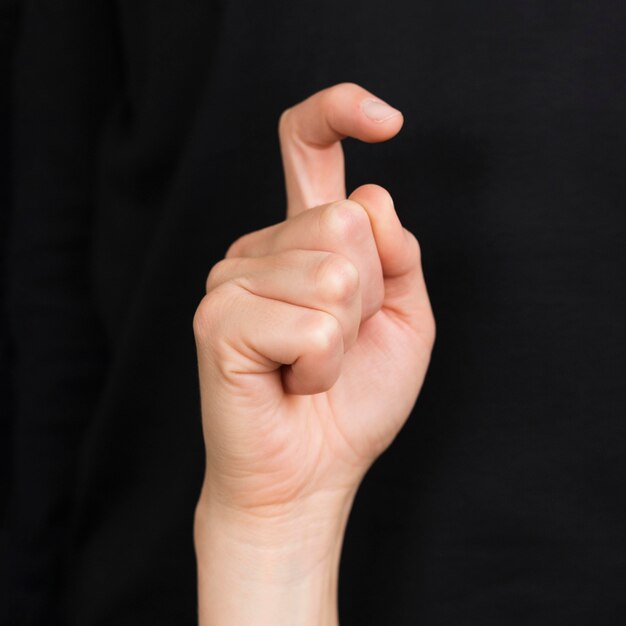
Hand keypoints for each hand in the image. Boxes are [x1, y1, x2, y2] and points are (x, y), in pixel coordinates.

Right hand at [193, 83, 434, 521]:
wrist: (312, 470)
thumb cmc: (352, 400)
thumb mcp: (402, 318)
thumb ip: (398, 253)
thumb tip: (370, 195)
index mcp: (303, 241)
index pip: (307, 149)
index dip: (339, 112)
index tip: (387, 120)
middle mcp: (259, 247)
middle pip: (347, 221)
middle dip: (366, 296)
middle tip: (335, 342)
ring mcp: (231, 279)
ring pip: (334, 273)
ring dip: (343, 337)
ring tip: (310, 365)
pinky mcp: (218, 318)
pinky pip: (313, 324)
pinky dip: (321, 366)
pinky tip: (291, 380)